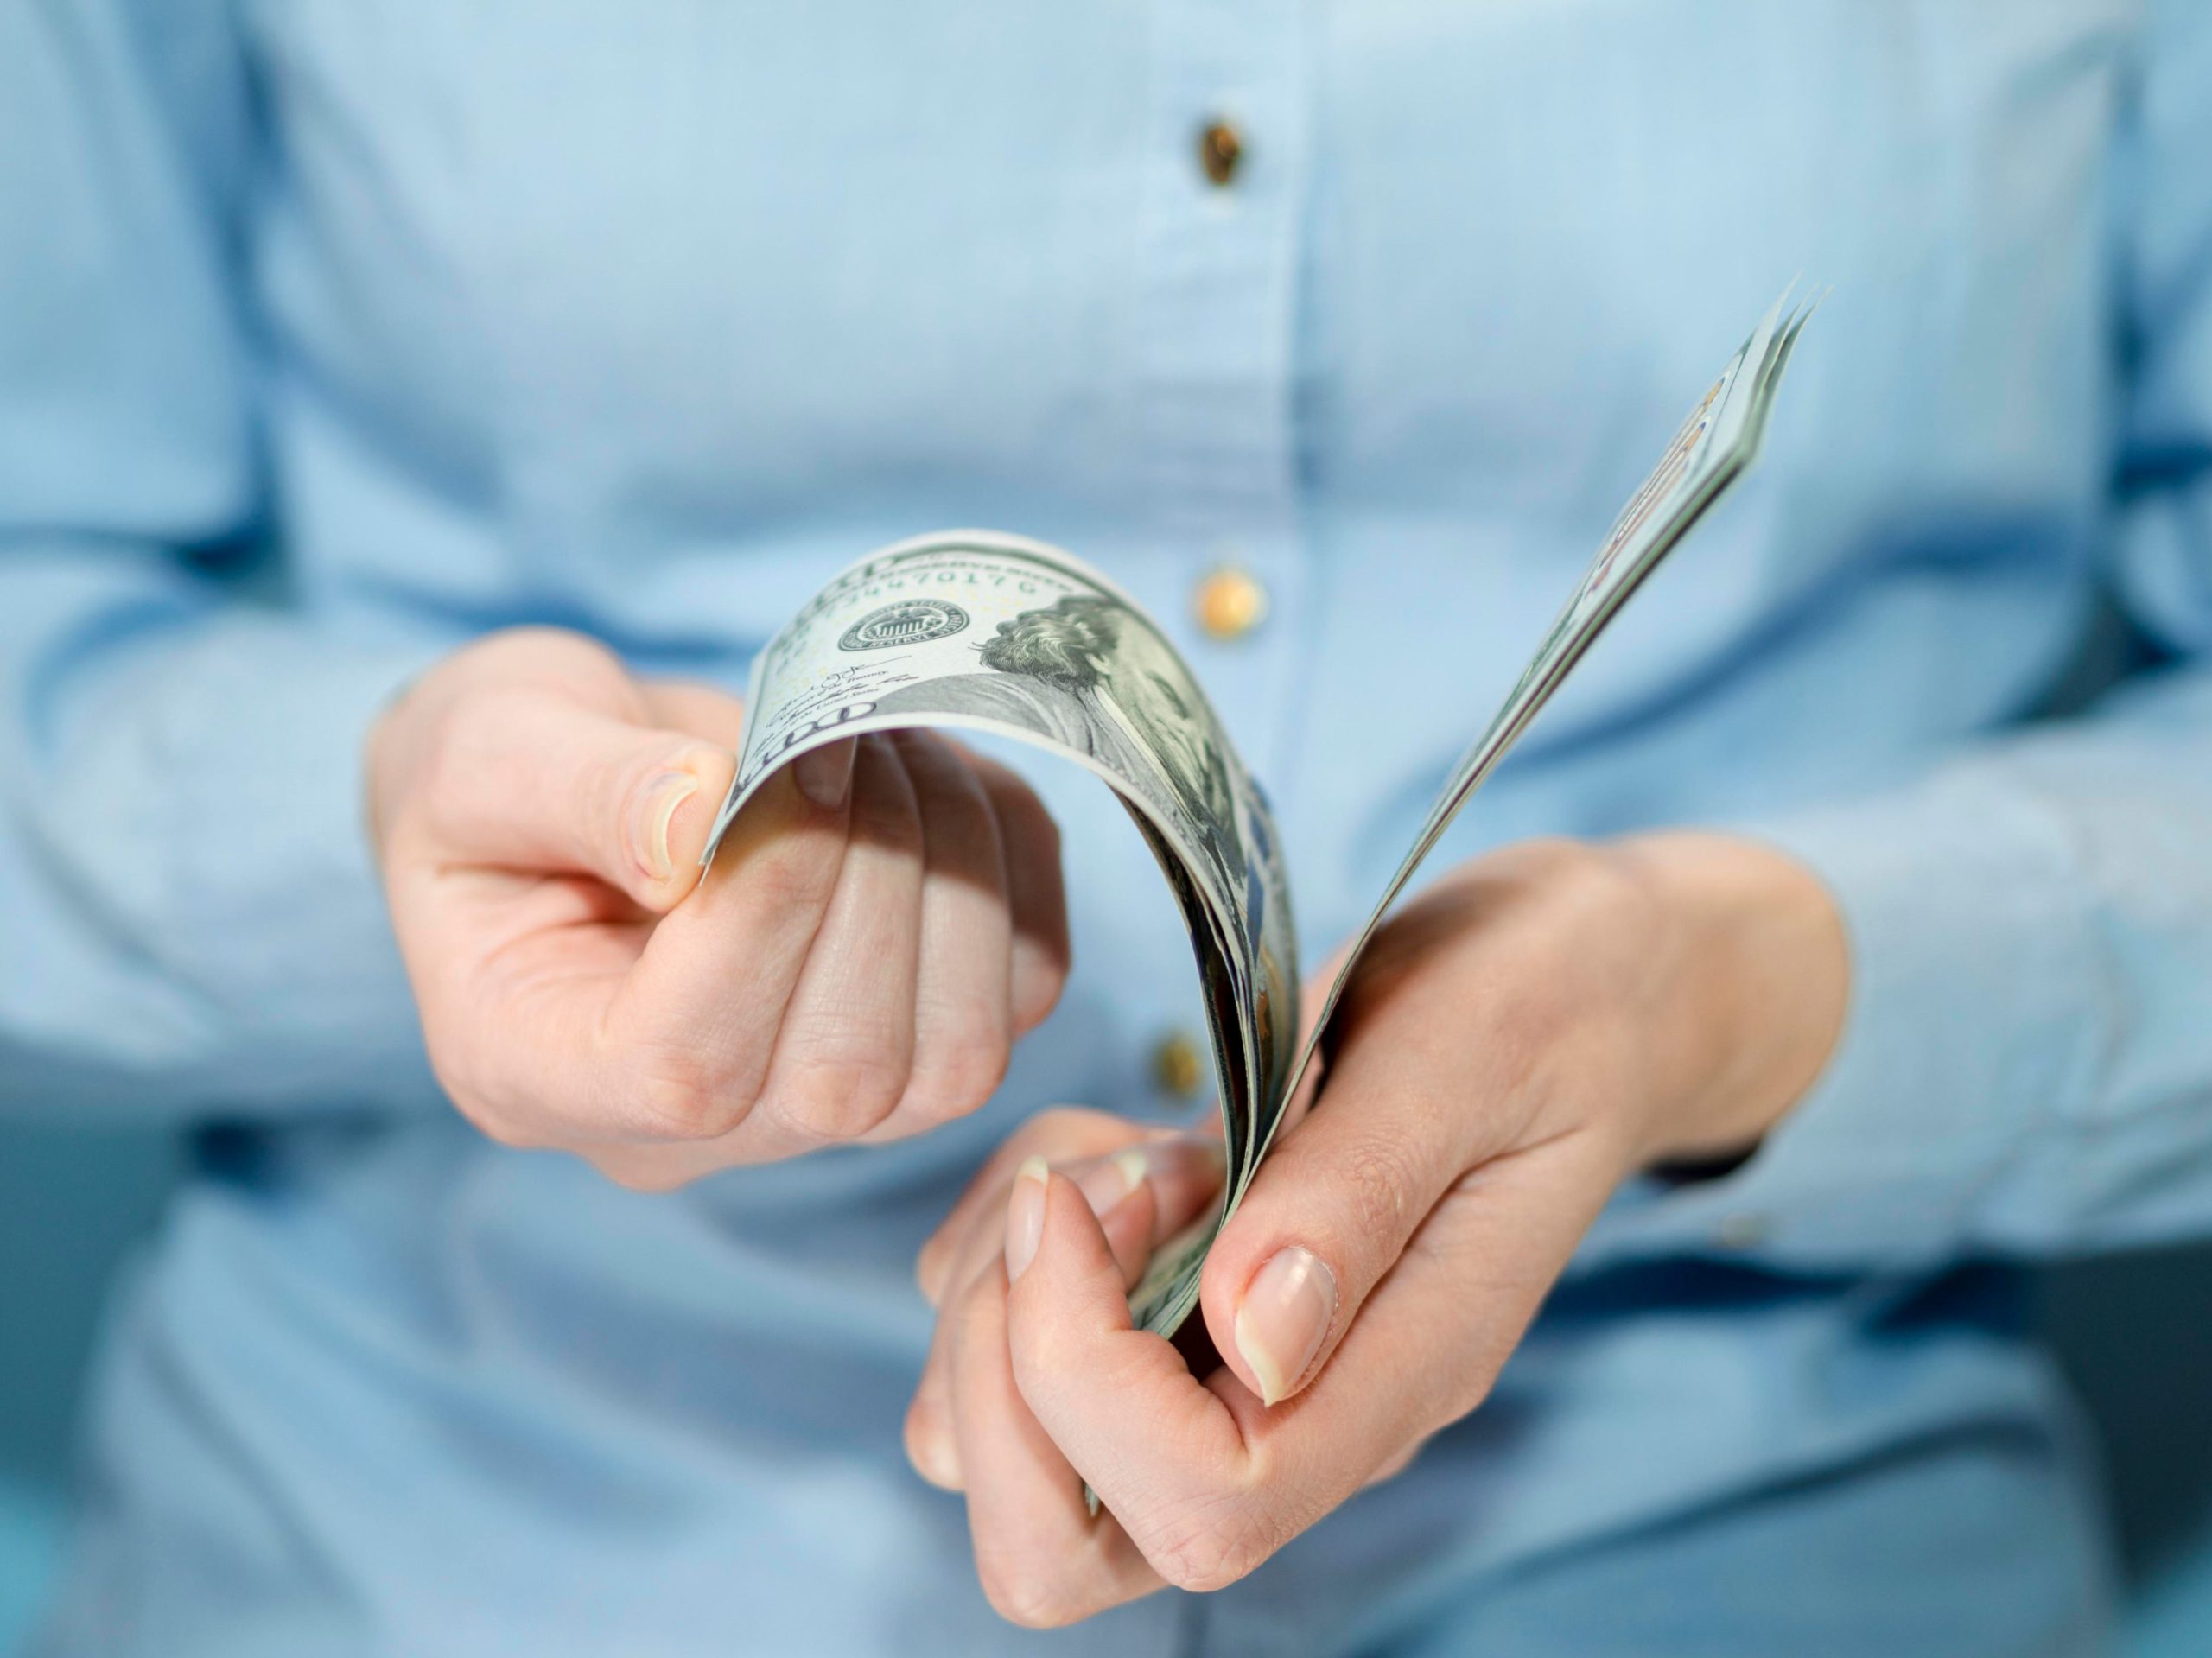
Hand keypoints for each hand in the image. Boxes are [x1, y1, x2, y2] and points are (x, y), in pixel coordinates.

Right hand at [368, 628, 1068, 1185]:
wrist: (563, 783)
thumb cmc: (498, 777)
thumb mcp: (485, 754)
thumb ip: (580, 790)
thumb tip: (703, 811)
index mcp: (540, 1075)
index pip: (688, 1066)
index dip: (770, 909)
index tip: (794, 753)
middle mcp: (690, 1136)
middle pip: (843, 1073)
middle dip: (877, 872)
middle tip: (851, 725)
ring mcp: (814, 1109)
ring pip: (958, 1054)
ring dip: (956, 866)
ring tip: (892, 738)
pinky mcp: (915, 1043)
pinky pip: (1025, 986)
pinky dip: (1016, 866)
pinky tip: (944, 775)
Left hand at [906, 834, 1845, 1624]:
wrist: (1585, 983)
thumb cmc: (1547, 1002)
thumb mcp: (1473, 1055)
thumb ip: (1358, 1195)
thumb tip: (1250, 1344)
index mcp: (1395, 1383)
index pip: (1204, 1507)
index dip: (1092, 1372)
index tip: (1105, 1192)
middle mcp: (1298, 1413)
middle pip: (1065, 1544)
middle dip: (1003, 1367)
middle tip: (1080, 1194)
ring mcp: (1229, 1372)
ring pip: (1004, 1444)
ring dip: (998, 1283)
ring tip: (1115, 1155)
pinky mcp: (1177, 1309)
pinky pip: (1005, 1329)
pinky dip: (1006, 1229)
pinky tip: (1108, 1146)